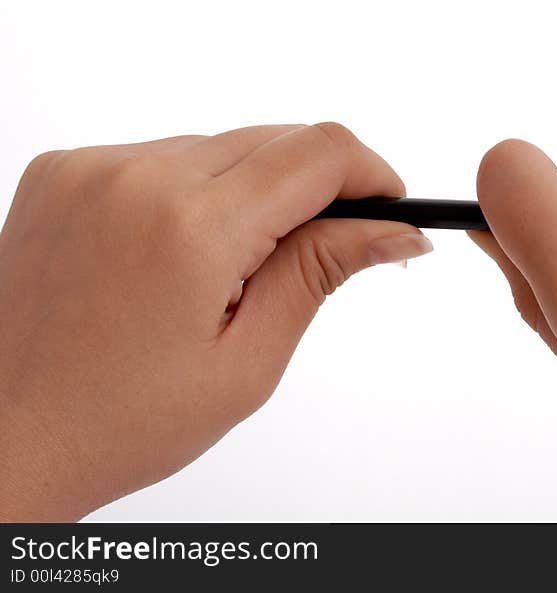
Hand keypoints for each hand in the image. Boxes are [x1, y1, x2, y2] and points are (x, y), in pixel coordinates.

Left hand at [0, 123, 432, 520]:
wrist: (7, 436)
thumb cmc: (118, 421)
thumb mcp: (247, 360)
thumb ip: (321, 274)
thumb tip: (391, 231)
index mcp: (192, 229)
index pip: (319, 153)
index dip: (371, 173)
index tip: (388, 208)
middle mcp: (136, 176)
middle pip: (275, 141)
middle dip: (318, 188)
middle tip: (320, 254)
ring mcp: (92, 167)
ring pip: (222, 147)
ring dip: (253, 193)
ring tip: (231, 273)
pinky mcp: (65, 170)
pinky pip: (163, 156)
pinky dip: (195, 192)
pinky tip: (181, 255)